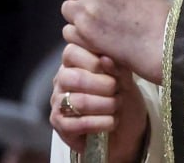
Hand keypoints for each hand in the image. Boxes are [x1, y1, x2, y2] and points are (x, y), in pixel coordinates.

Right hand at [50, 44, 147, 161]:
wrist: (125, 131)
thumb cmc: (121, 98)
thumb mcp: (124, 78)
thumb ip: (116, 65)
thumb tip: (105, 58)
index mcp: (72, 63)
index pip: (71, 52)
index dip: (94, 61)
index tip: (113, 71)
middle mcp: (61, 80)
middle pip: (75, 78)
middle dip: (104, 86)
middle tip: (117, 91)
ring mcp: (58, 102)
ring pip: (80, 102)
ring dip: (106, 105)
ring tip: (117, 107)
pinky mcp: (60, 125)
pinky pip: (81, 124)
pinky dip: (103, 123)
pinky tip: (112, 122)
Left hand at [61, 0, 167, 83]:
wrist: (164, 46)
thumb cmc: (155, 14)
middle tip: (98, 4)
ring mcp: (87, 11)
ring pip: (67, 8)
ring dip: (79, 14)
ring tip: (101, 22)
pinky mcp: (84, 33)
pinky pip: (68, 30)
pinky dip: (79, 34)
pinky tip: (97, 36)